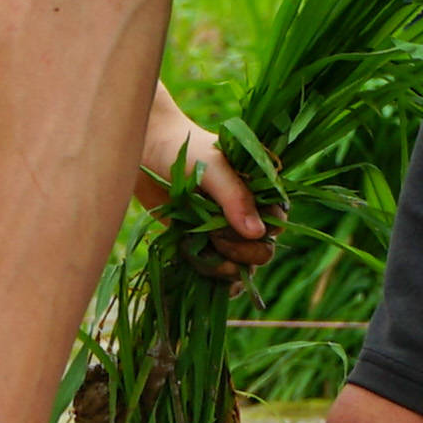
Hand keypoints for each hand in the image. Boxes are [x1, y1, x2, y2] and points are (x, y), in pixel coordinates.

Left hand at [133, 95, 274, 276]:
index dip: (258, 237)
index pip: (276, 225)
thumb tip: (258, 234)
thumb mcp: (212, 167)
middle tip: (212, 237)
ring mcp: (222, 228)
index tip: (229, 227)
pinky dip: (209, 275)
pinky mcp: (199, 240)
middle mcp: (246, 211)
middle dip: (240, 254)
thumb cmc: (182, 148)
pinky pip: (213, 268)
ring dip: (222, 268)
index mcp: (260, 190)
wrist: (145, 147)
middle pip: (261, 251)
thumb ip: (235, 196)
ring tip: (199, 253)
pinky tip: (201, 275)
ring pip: (238, 266)